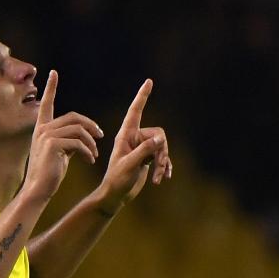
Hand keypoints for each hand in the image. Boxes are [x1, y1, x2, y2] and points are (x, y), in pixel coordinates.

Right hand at [23, 71, 103, 201]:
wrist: (38, 190)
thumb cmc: (49, 174)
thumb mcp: (59, 153)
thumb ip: (68, 140)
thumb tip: (84, 136)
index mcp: (42, 128)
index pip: (47, 103)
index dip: (51, 87)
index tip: (53, 73)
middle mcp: (42, 129)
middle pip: (74, 117)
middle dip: (90, 125)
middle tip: (101, 136)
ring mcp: (46, 135)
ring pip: (78, 130)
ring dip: (91, 142)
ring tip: (95, 154)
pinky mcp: (53, 145)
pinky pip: (78, 142)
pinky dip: (88, 151)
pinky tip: (90, 160)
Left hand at [97, 79, 171, 214]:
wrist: (115, 196)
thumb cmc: (117, 180)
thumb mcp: (130, 165)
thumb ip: (144, 151)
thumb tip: (161, 140)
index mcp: (125, 135)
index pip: (136, 111)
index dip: (142, 96)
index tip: (149, 82)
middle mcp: (134, 138)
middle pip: (158, 135)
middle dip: (162, 152)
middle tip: (158, 168)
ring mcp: (141, 148)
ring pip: (162, 147)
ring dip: (162, 163)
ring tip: (158, 178)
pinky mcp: (147, 158)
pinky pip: (162, 156)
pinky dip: (164, 167)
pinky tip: (163, 178)